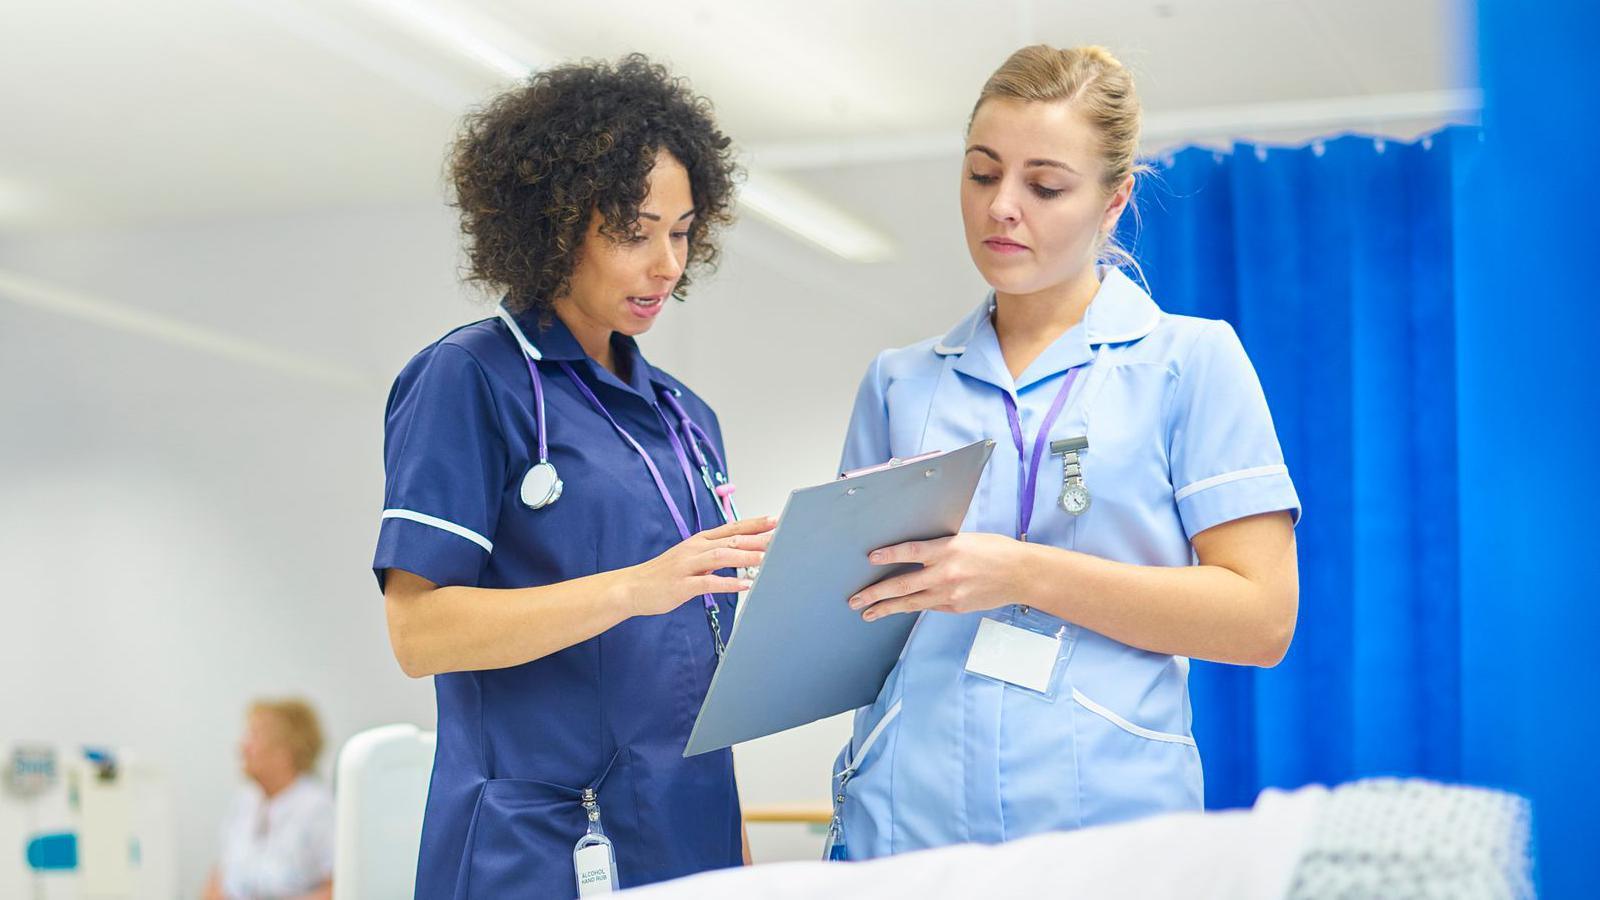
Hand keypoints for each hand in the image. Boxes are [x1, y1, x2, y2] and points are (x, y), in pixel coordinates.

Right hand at [625, 516, 775, 616]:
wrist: (631, 587)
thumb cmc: (664, 574)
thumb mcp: (689, 559)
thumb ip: (712, 556)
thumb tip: (739, 556)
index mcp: (699, 541)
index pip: (731, 528)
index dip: (754, 524)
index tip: (775, 520)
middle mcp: (695, 549)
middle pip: (731, 540)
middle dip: (757, 538)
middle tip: (780, 537)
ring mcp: (687, 566)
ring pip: (721, 557)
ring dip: (745, 557)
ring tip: (766, 558)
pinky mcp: (681, 585)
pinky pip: (708, 582)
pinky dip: (728, 583)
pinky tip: (744, 585)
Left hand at [848, 533, 1024, 619]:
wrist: (1020, 574)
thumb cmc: (994, 551)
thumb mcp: (964, 540)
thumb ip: (939, 548)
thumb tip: (913, 554)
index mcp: (948, 549)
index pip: (911, 552)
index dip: (889, 555)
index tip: (870, 557)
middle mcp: (946, 573)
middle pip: (903, 584)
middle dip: (875, 593)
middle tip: (855, 599)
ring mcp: (950, 593)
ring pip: (911, 603)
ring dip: (886, 608)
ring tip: (868, 613)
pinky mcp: (955, 607)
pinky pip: (928, 606)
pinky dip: (912, 606)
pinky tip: (899, 608)